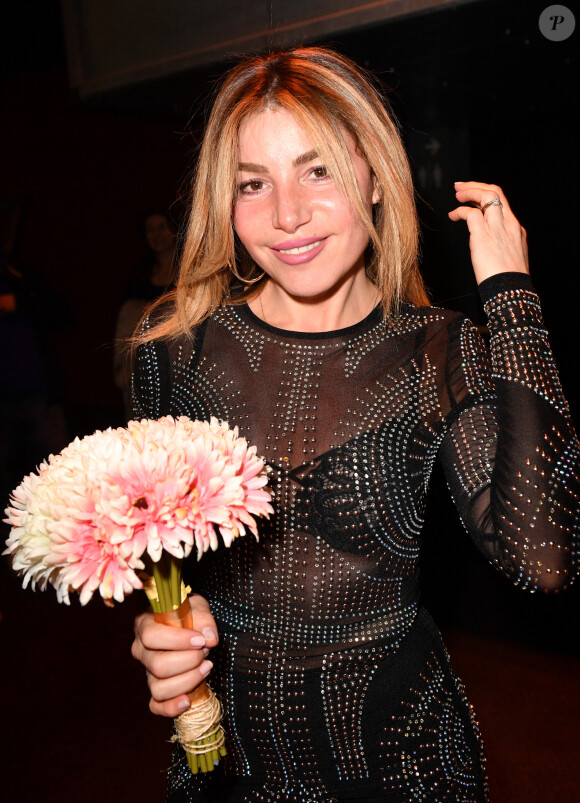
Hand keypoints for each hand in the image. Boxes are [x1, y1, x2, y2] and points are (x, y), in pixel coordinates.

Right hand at [131, 594, 218, 717]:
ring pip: (158, 688)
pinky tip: (187, 700)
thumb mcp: (197, 606)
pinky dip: (171, 707)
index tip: (200, 641)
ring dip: (187, 681)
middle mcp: (141, 650)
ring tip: (206, 667)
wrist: (190, 627)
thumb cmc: (189, 614)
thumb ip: (203, 619)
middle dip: (188, 661)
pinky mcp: (156, 690)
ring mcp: (147, 672)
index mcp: (144, 625)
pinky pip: (156, 705)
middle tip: (206, 652)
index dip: (177, 641)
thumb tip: (210, 639)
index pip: (151, 636)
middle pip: (157, 665)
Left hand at [448, 181, 528, 284]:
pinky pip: (471, 213)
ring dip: (469, 191)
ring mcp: (497, 228)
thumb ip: (502, 247)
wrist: (510, 290)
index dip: (486, 195)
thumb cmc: (508, 280)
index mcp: (516, 229)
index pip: (502, 203)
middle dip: (477, 185)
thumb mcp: (510, 258)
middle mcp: (509, 224)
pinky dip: (460, 211)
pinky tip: (453, 215)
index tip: (474, 195)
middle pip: (495, 192)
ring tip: (457, 195)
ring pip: (486, 195)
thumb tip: (489, 248)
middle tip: (461, 187)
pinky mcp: (483, 235)